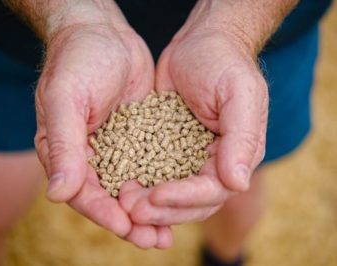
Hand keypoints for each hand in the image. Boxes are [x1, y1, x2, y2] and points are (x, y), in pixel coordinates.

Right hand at [34, 22, 171, 248]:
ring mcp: (117, 147)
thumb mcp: (66, 99)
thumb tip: (58, 194)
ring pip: (133, 187)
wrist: (103, 34)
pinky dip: (162, 183)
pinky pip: (151, 165)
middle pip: (111, 198)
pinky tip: (178, 197)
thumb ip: (64, 147)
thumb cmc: (77, 61)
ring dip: (150, 210)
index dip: (104, 212)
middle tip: (155, 241)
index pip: (84, 192)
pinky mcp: (140, 136)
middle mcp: (91, 156)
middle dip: (133, 221)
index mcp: (65, 151)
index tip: (127, 227)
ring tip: (168, 233)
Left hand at [121, 12, 267, 225]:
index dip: (185, 198)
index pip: (212, 190)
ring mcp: (188, 158)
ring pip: (169, 194)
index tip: (157, 196)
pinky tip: (118, 186)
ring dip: (148, 203)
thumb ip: (242, 138)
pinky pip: (152, 172)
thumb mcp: (239, 94)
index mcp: (235, 156)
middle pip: (189, 202)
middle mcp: (213, 164)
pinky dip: (138, 183)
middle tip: (132, 210)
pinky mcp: (166, 148)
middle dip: (162, 210)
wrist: (200, 44)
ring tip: (122, 202)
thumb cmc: (224, 63)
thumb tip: (238, 183)